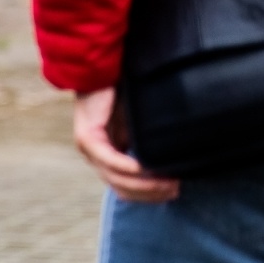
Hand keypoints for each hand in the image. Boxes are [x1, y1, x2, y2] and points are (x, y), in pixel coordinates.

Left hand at [73, 88, 179, 202]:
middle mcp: (96, 157)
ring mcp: (89, 150)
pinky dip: (130, 168)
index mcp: (107, 156)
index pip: (125, 187)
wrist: (101, 68)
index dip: (149, 194)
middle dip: (150, 193)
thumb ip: (148, 140)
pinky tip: (147, 170)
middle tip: (175, 190)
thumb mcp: (139, 122)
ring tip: (169, 182)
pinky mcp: (87, 138)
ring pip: (117, 179)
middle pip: (122, 188)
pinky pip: (111, 160)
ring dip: (144, 184)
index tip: (174, 192)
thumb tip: (173, 158)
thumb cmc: (122, 92)